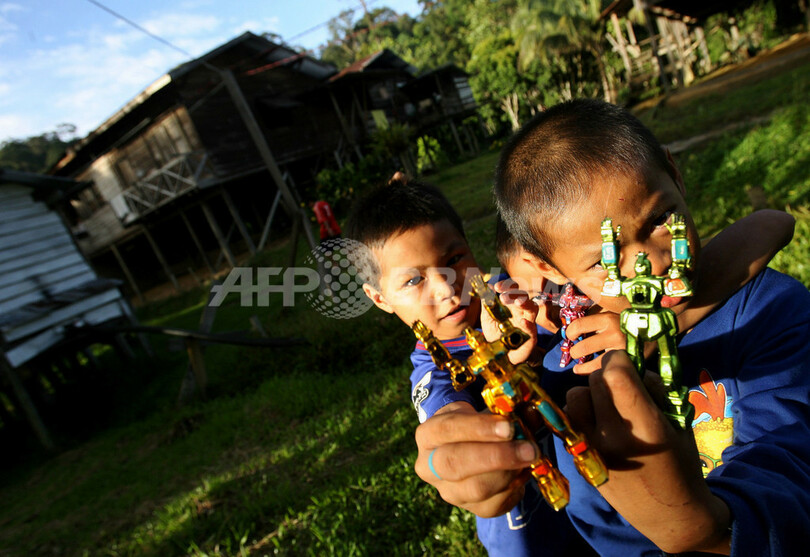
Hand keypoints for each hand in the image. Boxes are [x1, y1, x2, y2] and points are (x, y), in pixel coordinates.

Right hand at [413, 402, 539, 517]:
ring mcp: (450, 493)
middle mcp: (430, 468)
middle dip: (495, 456)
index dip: (478, 428)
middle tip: (528, 449)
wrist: (470, 449)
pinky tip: (523, 471)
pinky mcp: (472, 509)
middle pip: (455, 464)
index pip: (446, 430)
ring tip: (530, 456)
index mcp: (428, 436)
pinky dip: (516, 487)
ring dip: (510, 473)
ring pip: (477, 489)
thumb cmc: (475, 425)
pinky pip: (495, 504)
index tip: (508, 426)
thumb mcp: (481, 411)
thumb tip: (531, 413)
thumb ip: (506, 411)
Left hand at [478, 280, 538, 364]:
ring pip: (532, 308)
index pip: (512, 290)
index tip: (496, 287)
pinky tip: (522, 322)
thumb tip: (486, 289)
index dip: (506, 286)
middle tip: (503, 297)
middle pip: (522, 296)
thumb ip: (487, 306)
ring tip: (517, 303)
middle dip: (514, 294)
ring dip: (525, 303)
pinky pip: (532, 328)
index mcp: (510, 305)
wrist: (502, 355)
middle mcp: (520, 311)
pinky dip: (528, 324)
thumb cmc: (496, 335)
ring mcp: (527, 323)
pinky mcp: (531, 336)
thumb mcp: (487, 320)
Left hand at [565, 311, 625, 374]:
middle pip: (582, 348)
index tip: (570, 336)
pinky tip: (584, 371)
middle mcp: (614, 334)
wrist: (654, 333)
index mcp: (608, 319)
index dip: (570, 332)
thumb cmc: (626, 325)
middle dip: (574, 352)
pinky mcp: (627, 363)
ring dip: (581, 366)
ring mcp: (621, 350)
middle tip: (575, 353)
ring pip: (591, 363)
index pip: (578, 325)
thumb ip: (593, 320)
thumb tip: (570, 329)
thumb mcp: (611, 316)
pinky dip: (590, 373)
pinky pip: (603, 371)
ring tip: (577, 366)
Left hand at [565, 351, 730, 553]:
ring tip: (608, 405)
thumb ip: (655, 390)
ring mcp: (592, 449)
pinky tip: (598, 422)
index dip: (620, 361)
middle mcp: (612, 437)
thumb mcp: (679, 422)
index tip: (627, 364)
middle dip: (608, 374)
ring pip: (574, 398)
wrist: (668, 513)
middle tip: (622, 384)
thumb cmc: (682, 463)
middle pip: (594, 382)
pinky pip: (570, 420)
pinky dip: (581, 413)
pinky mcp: (579, 458)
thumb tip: (632, 364)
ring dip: (590, 394)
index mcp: (645, 427)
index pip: (616, 374)